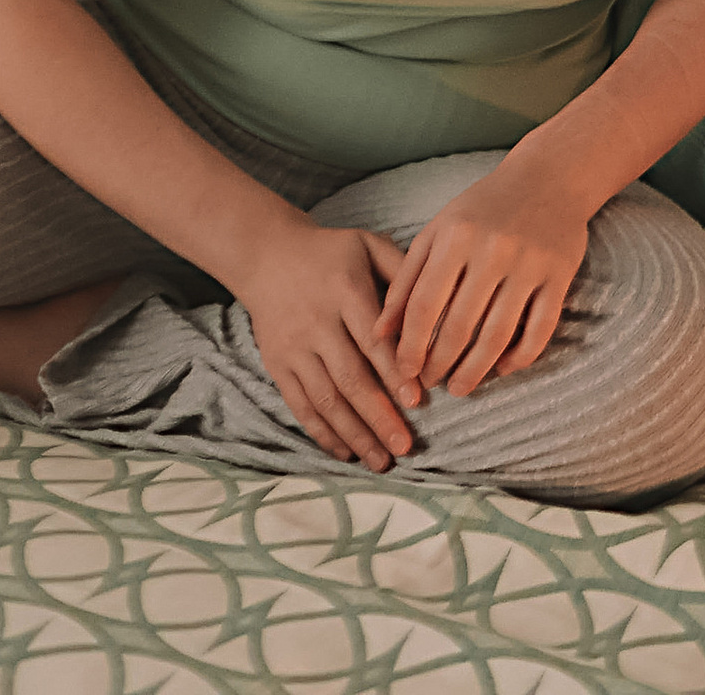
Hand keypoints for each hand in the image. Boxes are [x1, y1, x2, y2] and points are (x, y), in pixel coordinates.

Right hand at [235, 206, 417, 468]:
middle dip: (379, 416)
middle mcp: (317, 323)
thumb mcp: (367, 245)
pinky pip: (301, 406)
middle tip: (405, 447)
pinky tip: (346, 452)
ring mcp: (294, 348)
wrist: (267, 256)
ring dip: (355, 434)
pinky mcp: (277, 366)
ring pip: (326, 400)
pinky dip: (323, 433)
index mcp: (346, 292)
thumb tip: (437, 300)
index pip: (373, 340)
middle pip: (350, 378)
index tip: (417, 403)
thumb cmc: (331, 252)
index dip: (394, 373)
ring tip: (381, 459)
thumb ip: (401, 269)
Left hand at [379, 148, 591, 398]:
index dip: (411, 347)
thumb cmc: (483, 208)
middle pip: (459, 327)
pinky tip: (501, 369)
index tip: (404, 371)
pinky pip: (539, 332)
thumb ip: (405, 281)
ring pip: (498, 337)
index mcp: (457, 236)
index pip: (425, 307)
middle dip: (439, 365)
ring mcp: (530, 264)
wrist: (550, 176)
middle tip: (431, 384)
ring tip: (459, 387)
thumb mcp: (437, 232)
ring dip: (474, 372)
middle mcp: (494, 249)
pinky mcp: (560, 275)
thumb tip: (378, 334)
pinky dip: (519, 359)